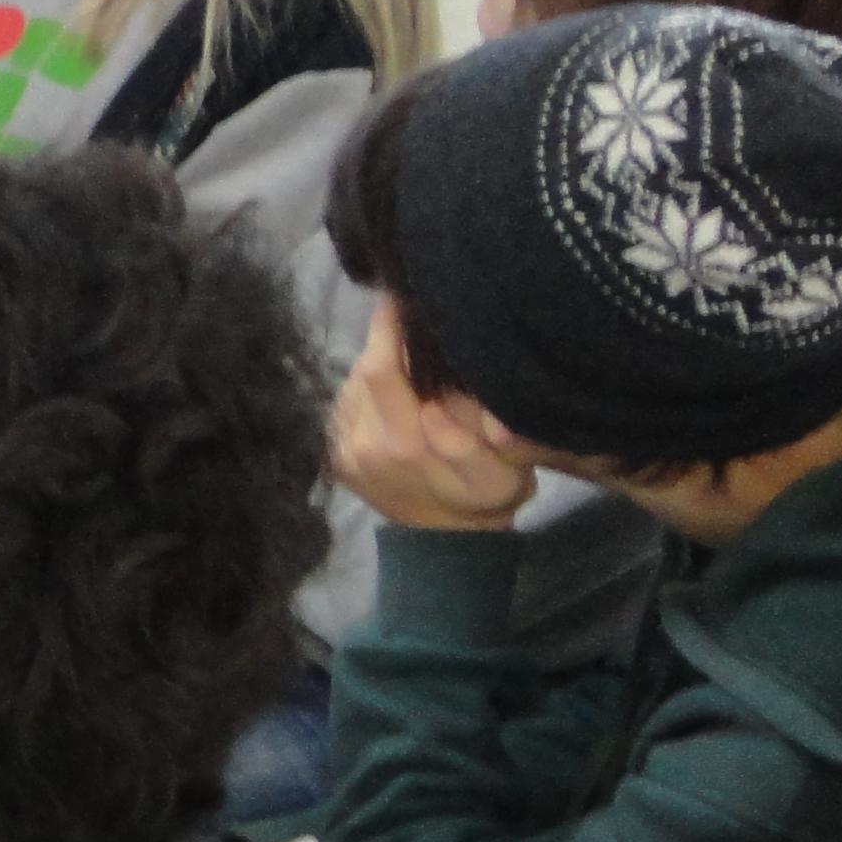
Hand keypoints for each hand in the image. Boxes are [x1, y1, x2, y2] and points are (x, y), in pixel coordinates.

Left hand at [330, 305, 537, 532]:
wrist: (447, 546)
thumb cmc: (486, 501)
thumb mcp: (505, 476)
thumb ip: (482, 441)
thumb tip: (441, 406)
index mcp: (404, 442)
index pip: (380, 369)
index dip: (385, 329)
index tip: (397, 295)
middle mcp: (364, 444)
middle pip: (361, 371)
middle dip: (383, 342)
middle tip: (408, 322)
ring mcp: (345, 453)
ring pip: (350, 386)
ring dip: (374, 368)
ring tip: (405, 362)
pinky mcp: (336, 459)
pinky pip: (345, 408)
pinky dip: (364, 393)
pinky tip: (391, 395)